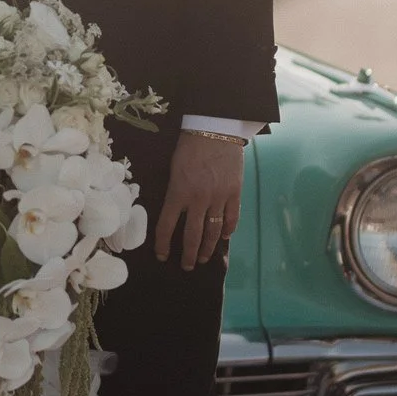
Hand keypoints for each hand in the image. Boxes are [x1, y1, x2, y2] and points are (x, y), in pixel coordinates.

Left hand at [155, 132, 244, 270]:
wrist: (214, 129)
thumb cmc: (189, 147)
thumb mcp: (173, 169)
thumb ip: (174, 192)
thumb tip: (173, 213)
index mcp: (178, 192)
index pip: (166, 226)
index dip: (162, 244)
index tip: (161, 255)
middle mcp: (198, 199)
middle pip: (192, 236)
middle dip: (188, 255)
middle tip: (186, 266)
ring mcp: (218, 197)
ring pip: (212, 231)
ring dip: (207, 248)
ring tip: (203, 258)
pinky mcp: (234, 193)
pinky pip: (232, 218)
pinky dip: (227, 230)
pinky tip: (223, 237)